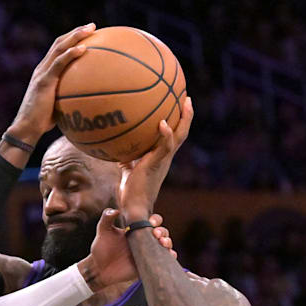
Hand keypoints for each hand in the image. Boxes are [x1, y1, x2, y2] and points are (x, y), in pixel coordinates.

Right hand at [6, 23, 95, 142]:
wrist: (26, 128)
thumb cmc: (42, 123)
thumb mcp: (58, 106)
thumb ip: (70, 97)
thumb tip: (89, 100)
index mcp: (44, 72)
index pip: (58, 49)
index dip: (71, 39)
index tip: (88, 34)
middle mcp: (41, 68)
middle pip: (59, 43)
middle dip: (76, 32)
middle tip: (92, 26)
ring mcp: (41, 73)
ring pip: (59, 48)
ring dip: (75, 36)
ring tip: (90, 30)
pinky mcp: (43, 81)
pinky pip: (59, 64)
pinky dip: (71, 54)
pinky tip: (84, 49)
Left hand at [79, 210, 173, 291]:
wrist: (98, 268)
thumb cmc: (101, 248)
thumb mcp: (103, 230)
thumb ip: (107, 217)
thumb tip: (116, 210)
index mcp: (136, 230)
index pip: (152, 221)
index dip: (155, 220)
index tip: (151, 222)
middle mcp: (144, 240)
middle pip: (162, 232)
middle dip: (162, 231)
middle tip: (155, 234)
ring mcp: (147, 253)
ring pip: (165, 245)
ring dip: (168, 242)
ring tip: (163, 243)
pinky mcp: (148, 265)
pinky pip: (164, 260)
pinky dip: (170, 257)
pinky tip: (170, 254)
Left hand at [117, 97, 193, 221]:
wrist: (134, 207)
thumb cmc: (131, 192)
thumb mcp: (128, 171)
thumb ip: (127, 160)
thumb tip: (118, 151)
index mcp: (161, 157)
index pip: (173, 137)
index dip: (178, 123)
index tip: (179, 106)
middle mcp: (165, 157)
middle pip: (181, 133)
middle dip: (186, 116)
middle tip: (187, 98)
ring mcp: (163, 160)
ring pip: (179, 137)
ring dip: (184, 120)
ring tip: (185, 103)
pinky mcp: (156, 164)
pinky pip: (165, 147)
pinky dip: (166, 135)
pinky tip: (163, 123)